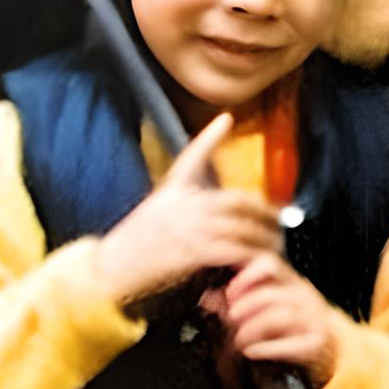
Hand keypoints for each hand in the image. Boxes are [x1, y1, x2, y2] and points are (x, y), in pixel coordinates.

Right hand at [90, 115, 283, 307]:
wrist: (109, 270)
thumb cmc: (128, 249)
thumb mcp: (151, 217)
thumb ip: (177, 210)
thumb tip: (201, 212)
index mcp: (170, 191)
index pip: (192, 156)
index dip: (210, 136)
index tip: (226, 118)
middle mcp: (182, 204)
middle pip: (236, 199)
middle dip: (263, 209)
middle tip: (280, 217)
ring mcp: (189, 227)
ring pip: (241, 227)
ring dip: (264, 238)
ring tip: (276, 244)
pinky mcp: (193, 251)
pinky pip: (234, 250)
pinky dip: (251, 257)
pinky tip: (261, 261)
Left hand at [211, 254, 338, 378]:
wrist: (326, 352)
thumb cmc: (291, 327)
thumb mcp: (266, 308)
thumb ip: (237, 301)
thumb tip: (207, 299)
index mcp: (290, 281)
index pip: (269, 264)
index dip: (246, 276)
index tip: (229, 292)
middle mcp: (304, 296)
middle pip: (270, 292)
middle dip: (245, 306)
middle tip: (231, 318)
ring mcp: (313, 319)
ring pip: (280, 316)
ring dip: (252, 329)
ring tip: (239, 339)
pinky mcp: (317, 343)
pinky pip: (291, 344)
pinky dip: (267, 348)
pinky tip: (252, 352)